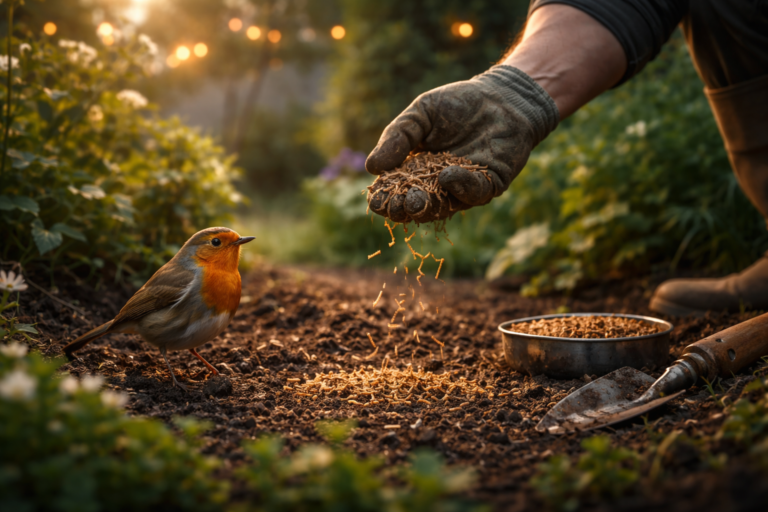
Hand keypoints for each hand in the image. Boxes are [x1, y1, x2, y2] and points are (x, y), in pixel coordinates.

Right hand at [366, 65, 558, 222]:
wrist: (501, 96)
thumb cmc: (457, 104)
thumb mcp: (420, 114)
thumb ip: (397, 137)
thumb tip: (371, 166)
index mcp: (416, 171)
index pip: (396, 191)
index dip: (385, 199)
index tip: (376, 200)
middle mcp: (438, 185)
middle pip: (418, 205)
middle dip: (406, 208)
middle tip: (397, 206)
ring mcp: (464, 188)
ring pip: (444, 206)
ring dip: (429, 206)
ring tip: (415, 200)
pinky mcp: (490, 184)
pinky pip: (474, 193)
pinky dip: (460, 187)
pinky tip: (447, 176)